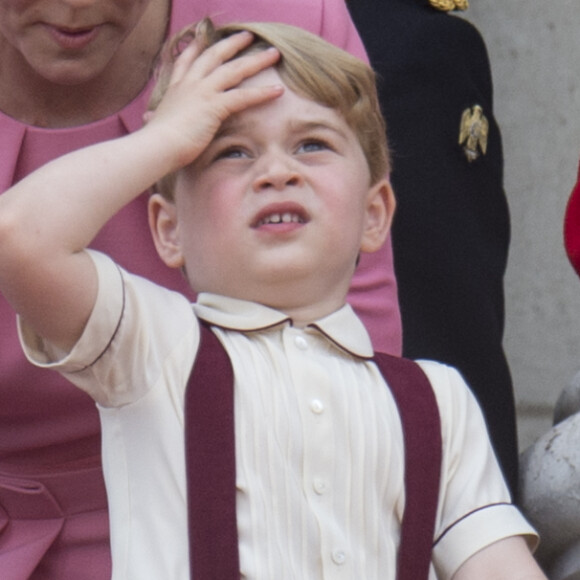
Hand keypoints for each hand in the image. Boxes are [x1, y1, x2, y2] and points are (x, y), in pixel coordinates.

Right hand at [144, 31, 282, 171]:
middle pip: (215, 56)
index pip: (187, 61)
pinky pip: (244, 96)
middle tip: (246, 36)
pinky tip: (278, 90)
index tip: (203, 36)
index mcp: (176, 88)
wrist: (157, 146)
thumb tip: (149, 118)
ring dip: (256, 61)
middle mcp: (190, 84)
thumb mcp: (155, 123)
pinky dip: (262, 93)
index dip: (196, 47)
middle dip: (232, 44)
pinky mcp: (215, 105)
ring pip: (235, 70)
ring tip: (273, 54)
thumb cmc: (156, 141)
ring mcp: (203, 92)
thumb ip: (155, 117)